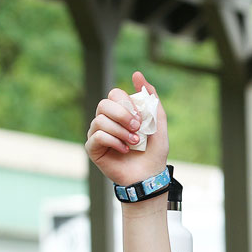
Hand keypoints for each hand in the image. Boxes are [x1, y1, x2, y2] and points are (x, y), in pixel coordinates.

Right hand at [85, 71, 168, 186]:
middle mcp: (107, 120)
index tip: (141, 118)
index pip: (115, 94)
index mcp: (121, 112)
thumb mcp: (158, 122)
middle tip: (137, 129)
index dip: (127, 104)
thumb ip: (151, 99)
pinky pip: (98, 135)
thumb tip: (138, 75)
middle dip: (123, 115)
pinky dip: (114, 141)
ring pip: (100, 120)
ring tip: (134, 143)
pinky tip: (124, 151)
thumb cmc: (154, 152)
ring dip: (121, 131)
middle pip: (104, 104)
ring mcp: (98, 134)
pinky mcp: (93, 148)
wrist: (149, 176)